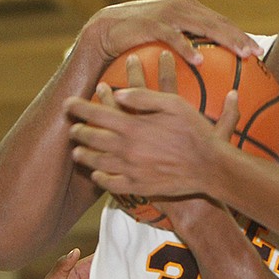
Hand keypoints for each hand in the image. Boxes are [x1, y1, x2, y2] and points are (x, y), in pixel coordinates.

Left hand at [64, 82, 239, 197]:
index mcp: (134, 126)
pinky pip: (111, 183)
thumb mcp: (175, 104)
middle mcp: (127, 149)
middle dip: (78, 131)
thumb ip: (144, 97)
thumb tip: (118, 92)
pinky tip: (97, 174)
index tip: (68, 103)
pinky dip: (100, 178)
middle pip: (92, 139)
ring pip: (97, 162)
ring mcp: (131, 170)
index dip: (79, 107)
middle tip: (72, 127)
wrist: (210, 167)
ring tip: (77, 151)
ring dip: (83, 155)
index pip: (97, 114)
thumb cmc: (196, 133)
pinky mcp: (139, 186)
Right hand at [75, 0, 262, 68]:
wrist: (105, 31)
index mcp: (190, 11)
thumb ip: (189, 48)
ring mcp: (168, 14)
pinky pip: (173, 36)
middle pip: (219, 23)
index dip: (240, 35)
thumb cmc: (140, 41)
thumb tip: (210, 71)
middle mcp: (183, 8)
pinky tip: (199, 60)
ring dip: (224, 39)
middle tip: (256, 54)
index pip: (222, 23)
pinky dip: (186, 46)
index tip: (258, 52)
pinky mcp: (151, 24)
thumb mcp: (169, 42)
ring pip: (203, 26)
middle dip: (239, 37)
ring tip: (240, 54)